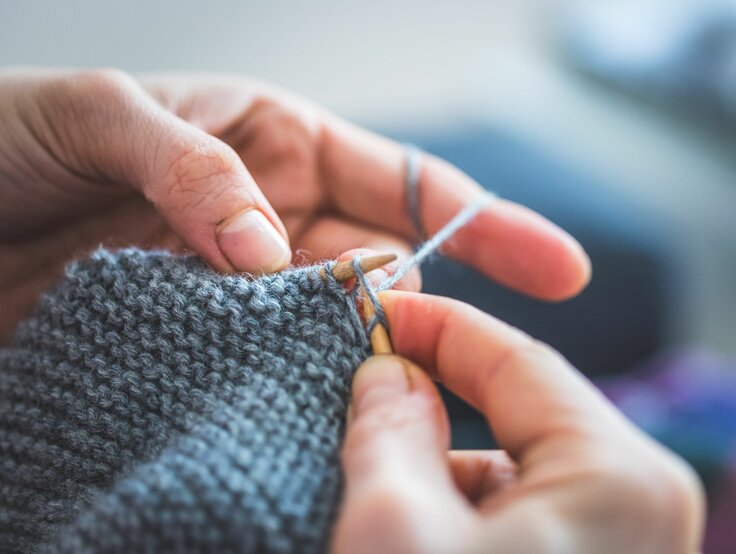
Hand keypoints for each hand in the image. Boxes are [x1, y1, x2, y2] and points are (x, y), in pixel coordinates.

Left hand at [0, 68, 589, 341]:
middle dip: (411, 310)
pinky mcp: (192, 339)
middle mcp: (273, 220)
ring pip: (326, 330)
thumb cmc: (10, 131)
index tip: (559, 268)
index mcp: (277, 146)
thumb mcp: (104, 115)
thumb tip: (267, 255)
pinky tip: (295, 412)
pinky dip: (280, 389)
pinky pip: (257, 370)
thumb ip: (196, 173)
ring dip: (348, 357)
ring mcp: (236, 289)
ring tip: (367, 392)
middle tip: (420, 354)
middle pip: (381, 271)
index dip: (491, 223)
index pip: (408, 186)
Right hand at [333, 292, 704, 553]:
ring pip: (512, 469)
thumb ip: (390, 426)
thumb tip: (386, 370)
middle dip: (433, 402)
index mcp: (618, 477)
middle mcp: (641, 507)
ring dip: (440, 469)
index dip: (436, 325)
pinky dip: (460, 511)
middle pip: (517, 413)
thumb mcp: (392, 525)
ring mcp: (622, 543)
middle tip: (360, 396)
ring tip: (376, 494)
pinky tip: (413, 529)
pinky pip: (520, 514)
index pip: (517, 359)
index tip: (376, 311)